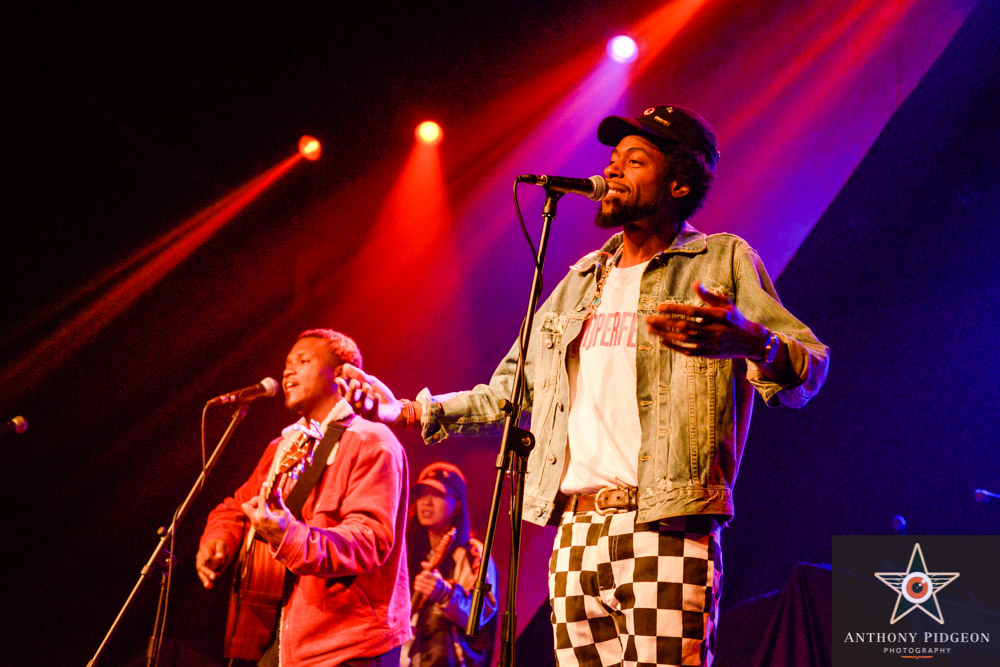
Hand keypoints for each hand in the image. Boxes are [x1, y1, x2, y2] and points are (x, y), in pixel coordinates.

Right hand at [195, 538, 228, 588]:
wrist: (216, 546)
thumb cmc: (219, 545)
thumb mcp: (222, 545)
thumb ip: (221, 550)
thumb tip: (220, 557)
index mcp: (204, 549)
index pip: (207, 557)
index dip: (215, 560)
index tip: (222, 559)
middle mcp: (200, 557)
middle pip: (201, 566)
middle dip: (207, 572)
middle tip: (213, 577)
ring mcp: (200, 564)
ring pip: (201, 573)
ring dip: (205, 579)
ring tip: (209, 586)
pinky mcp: (203, 570)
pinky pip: (203, 576)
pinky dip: (206, 580)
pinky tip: (209, 586)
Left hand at [241, 487, 291, 548]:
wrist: (283, 542)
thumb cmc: (286, 527)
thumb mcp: (284, 513)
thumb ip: (278, 501)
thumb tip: (277, 490)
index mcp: (264, 516)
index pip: (261, 500)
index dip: (263, 490)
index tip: (266, 484)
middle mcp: (256, 520)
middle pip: (246, 506)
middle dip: (254, 500)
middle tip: (265, 500)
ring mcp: (254, 524)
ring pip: (248, 510)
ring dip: (255, 505)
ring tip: (268, 506)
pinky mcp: (255, 526)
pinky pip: (252, 514)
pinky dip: (258, 510)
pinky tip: (268, 511)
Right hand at [336, 363, 403, 425]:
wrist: (394, 406)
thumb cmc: (379, 393)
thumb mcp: (370, 381)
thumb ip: (358, 375)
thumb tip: (345, 366)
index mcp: (354, 398)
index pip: (344, 393)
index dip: (341, 387)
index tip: (339, 379)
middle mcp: (357, 406)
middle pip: (350, 400)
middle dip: (352, 391)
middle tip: (355, 382)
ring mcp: (365, 413)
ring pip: (360, 406)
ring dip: (363, 395)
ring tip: (368, 386)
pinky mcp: (375, 418)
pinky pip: (373, 411)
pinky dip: (375, 403)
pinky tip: (376, 396)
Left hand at [414, 569, 450, 602]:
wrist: (442, 592)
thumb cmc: (437, 580)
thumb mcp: (435, 573)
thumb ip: (429, 567)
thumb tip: (422, 563)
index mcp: (436, 578)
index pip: (426, 574)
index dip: (423, 573)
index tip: (422, 574)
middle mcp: (434, 584)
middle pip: (422, 579)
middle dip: (418, 578)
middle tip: (417, 578)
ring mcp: (431, 589)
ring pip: (421, 584)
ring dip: (417, 583)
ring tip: (416, 582)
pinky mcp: (429, 594)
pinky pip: (421, 590)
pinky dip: (417, 587)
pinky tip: (415, 586)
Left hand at [646, 281, 765, 358]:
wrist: (750, 341)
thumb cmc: (734, 318)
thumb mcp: (725, 303)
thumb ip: (708, 295)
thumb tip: (694, 283)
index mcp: (719, 315)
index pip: (691, 311)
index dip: (674, 309)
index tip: (659, 307)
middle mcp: (715, 330)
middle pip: (684, 326)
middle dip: (664, 322)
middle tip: (648, 319)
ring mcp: (712, 344)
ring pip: (684, 339)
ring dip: (665, 334)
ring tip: (650, 329)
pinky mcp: (709, 354)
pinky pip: (688, 351)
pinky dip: (674, 346)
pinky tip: (663, 341)